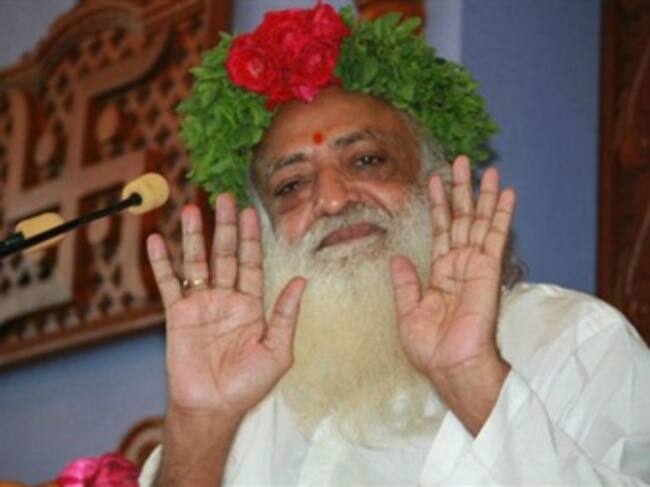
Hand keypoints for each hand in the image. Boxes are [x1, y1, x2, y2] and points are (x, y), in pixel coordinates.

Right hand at [146, 194, 305, 420]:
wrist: (213, 408)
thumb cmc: (248, 385)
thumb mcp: (278, 351)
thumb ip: (286, 314)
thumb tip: (302, 280)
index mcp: (251, 305)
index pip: (251, 263)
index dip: (251, 238)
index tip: (251, 212)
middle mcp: (226, 299)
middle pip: (225, 254)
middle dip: (225, 226)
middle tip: (224, 197)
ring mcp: (200, 305)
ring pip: (196, 262)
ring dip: (193, 236)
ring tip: (190, 208)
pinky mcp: (177, 315)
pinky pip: (168, 284)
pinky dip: (161, 263)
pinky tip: (157, 241)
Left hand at [390, 156, 514, 394]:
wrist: (450, 366)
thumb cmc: (431, 348)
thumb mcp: (408, 312)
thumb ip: (405, 283)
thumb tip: (397, 258)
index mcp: (440, 274)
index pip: (440, 231)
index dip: (438, 205)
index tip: (435, 180)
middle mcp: (460, 265)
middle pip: (461, 219)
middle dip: (461, 190)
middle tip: (462, 161)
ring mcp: (475, 266)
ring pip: (479, 222)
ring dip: (483, 194)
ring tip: (487, 167)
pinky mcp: (488, 270)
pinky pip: (495, 237)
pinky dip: (501, 214)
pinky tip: (507, 193)